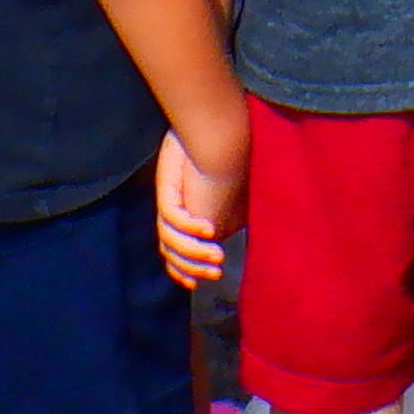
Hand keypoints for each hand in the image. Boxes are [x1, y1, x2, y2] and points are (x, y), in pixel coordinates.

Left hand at [155, 136, 245, 288]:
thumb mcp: (240, 200)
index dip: (193, 271)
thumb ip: (237, 222)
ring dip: (194, 254)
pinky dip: (191, 228)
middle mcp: (178, 218)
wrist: (219, 138)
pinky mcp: (167, 195)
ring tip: (218, 255)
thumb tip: (245, 242)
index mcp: (192, 222)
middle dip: (194, 268)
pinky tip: (210, 230)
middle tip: (217, 273)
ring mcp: (171, 207)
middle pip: (174, 255)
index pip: (183, 256)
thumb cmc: (232, 164)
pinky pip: (173, 220)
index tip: (216, 275)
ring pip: (172, 243)